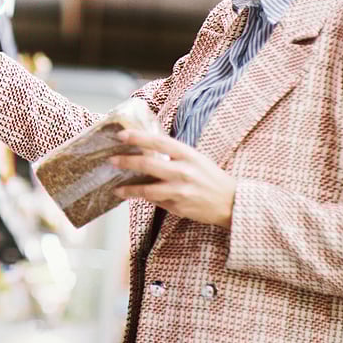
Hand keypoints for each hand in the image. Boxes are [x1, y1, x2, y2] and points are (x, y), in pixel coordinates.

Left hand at [109, 129, 236, 228]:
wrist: (231, 202)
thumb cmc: (211, 177)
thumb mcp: (196, 158)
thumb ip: (174, 154)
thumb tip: (147, 149)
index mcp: (188, 154)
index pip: (159, 142)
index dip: (139, 137)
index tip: (122, 135)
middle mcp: (183, 171)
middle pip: (148, 165)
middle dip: (126, 162)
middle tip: (111, 160)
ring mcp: (180, 191)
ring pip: (148, 189)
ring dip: (129, 188)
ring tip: (117, 187)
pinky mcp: (179, 207)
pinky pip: (156, 202)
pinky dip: (144, 198)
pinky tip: (134, 196)